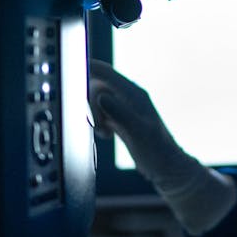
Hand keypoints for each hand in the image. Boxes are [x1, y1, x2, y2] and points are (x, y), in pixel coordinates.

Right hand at [88, 58, 192, 186]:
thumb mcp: (138, 133)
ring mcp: (125, 107)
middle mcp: (129, 96)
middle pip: (96, 85)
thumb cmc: (157, 152)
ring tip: (104, 133)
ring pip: (97, 99)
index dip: (86, 68)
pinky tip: (107, 135)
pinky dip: (98, 121)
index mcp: (133, 93)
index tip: (69, 72)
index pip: (104, 72)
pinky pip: (101, 111)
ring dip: (94, 114)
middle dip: (89, 103)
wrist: (167, 168)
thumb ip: (120, 113)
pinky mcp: (121, 118)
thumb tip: (101, 97)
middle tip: (97, 125)